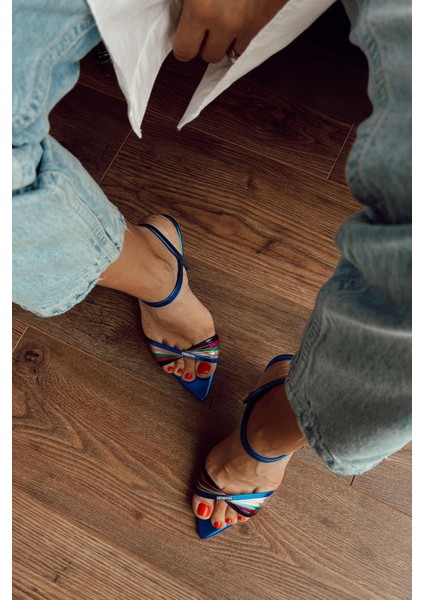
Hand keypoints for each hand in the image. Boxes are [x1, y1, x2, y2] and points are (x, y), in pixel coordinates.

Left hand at [173, 0, 287, 63]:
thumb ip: (185, 0)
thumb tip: (181, 6)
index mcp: (201, 8)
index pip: (184, 51)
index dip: (182, 44)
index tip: (183, 35)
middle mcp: (224, 22)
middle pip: (208, 56)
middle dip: (204, 43)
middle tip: (203, 24)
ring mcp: (247, 23)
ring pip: (231, 52)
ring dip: (224, 41)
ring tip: (222, 20)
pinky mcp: (264, 19)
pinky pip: (249, 41)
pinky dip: (241, 34)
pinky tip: (238, 17)